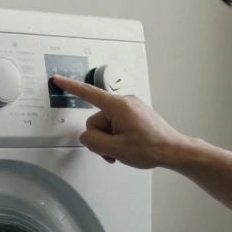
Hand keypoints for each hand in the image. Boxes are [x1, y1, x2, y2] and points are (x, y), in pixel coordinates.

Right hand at [51, 75, 190, 169]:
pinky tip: (127, 147)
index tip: (58, 79)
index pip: (88, 93)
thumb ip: (94, 141)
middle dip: (100, 137)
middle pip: (97, 119)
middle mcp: (125, 102)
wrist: (174, 150)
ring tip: (123, 151)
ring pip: (107, 125)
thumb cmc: (152, 147)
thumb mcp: (116, 149)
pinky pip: (117, 125)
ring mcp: (131, 108)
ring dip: (110, 140)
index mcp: (118, 105)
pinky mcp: (136, 114)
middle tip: (114, 150)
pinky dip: (117, 138)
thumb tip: (87, 137)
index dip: (70, 86)